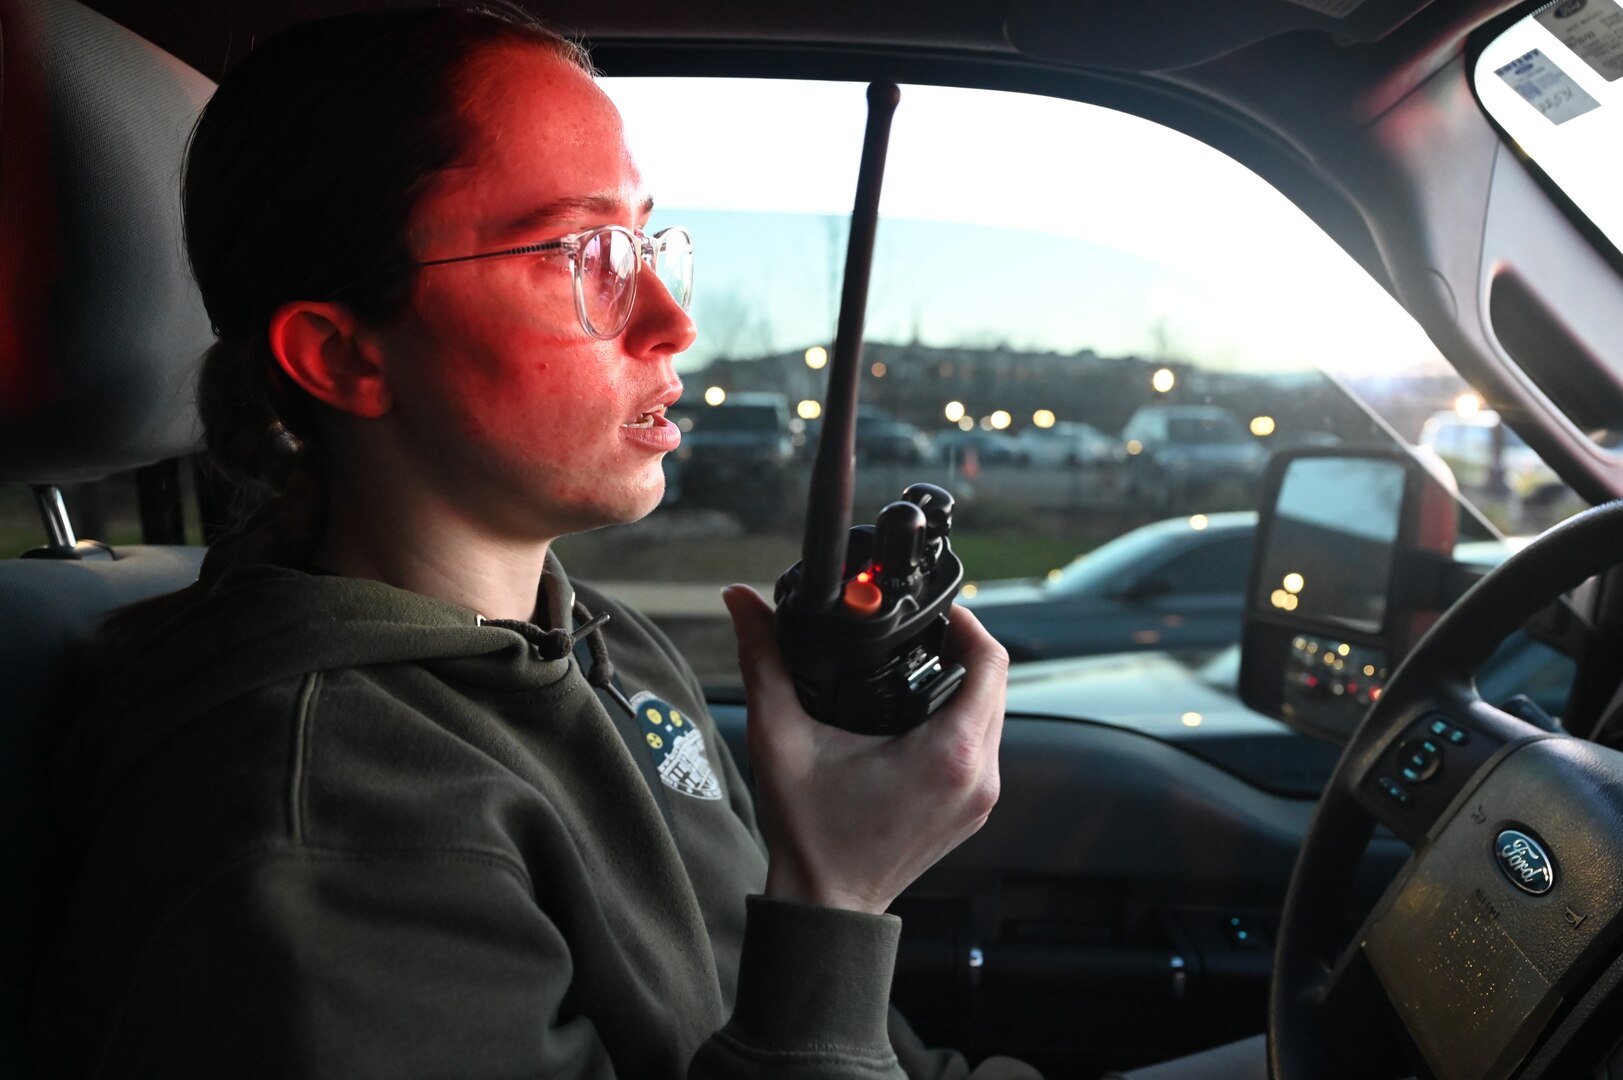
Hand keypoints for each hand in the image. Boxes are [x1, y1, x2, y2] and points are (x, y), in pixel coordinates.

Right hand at [721, 585, 1007, 914]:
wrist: (826, 905)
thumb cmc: (810, 833)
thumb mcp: (780, 738)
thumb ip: (764, 661)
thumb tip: (742, 601)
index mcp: (949, 752)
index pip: (990, 660)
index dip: (966, 620)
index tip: (934, 609)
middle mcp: (979, 774)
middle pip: (996, 682)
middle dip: (962, 647)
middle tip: (919, 629)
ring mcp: (982, 796)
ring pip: (994, 713)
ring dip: (964, 682)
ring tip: (918, 662)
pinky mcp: (974, 808)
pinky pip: (984, 745)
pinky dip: (961, 718)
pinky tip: (921, 709)